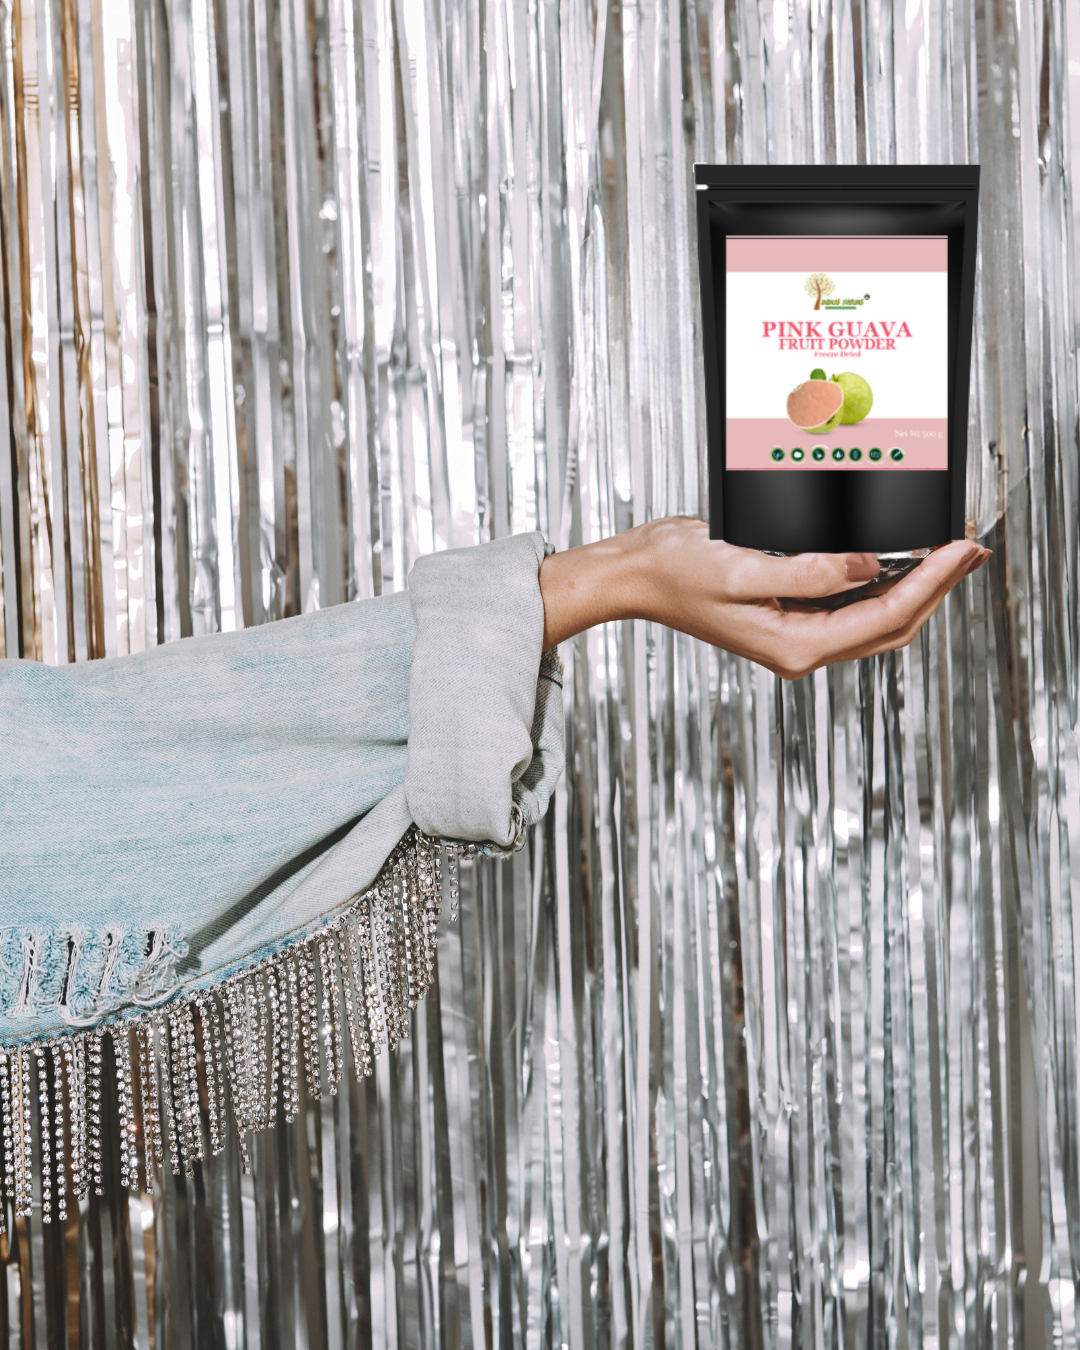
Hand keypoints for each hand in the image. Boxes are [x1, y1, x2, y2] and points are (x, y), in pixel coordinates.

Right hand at [538, 516, 988, 679]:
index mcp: (794, 645)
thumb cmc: (676, 572)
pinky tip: (897, 560)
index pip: (884, 615)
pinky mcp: (790, 618)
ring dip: (917, 587)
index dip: (931, 582)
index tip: (961, 549)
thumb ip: (809, 571)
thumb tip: (866, 564)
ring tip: (948, 553)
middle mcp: (801, 649)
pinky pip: (854, 609)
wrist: (637, 577)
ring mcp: (797, 636)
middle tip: (971, 548)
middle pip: (893, 625)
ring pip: (878, 619)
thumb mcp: (741, 567)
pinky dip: (884, 584)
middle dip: (937, 587)